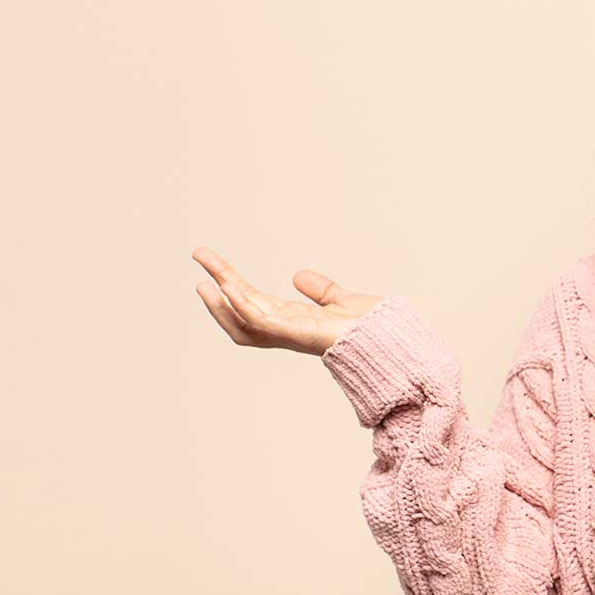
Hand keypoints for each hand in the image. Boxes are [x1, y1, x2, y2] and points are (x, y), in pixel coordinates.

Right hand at [191, 246, 385, 355]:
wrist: (394, 340)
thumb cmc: (374, 328)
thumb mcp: (340, 300)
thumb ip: (320, 290)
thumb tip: (298, 276)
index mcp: (294, 321)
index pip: (253, 302)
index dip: (232, 285)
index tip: (213, 266)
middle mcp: (287, 330)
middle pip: (240, 309)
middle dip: (217, 285)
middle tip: (199, 254)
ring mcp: (290, 334)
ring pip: (243, 320)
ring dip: (220, 301)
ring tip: (203, 277)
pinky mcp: (297, 334)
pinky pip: (261, 322)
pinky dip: (243, 306)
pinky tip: (229, 287)